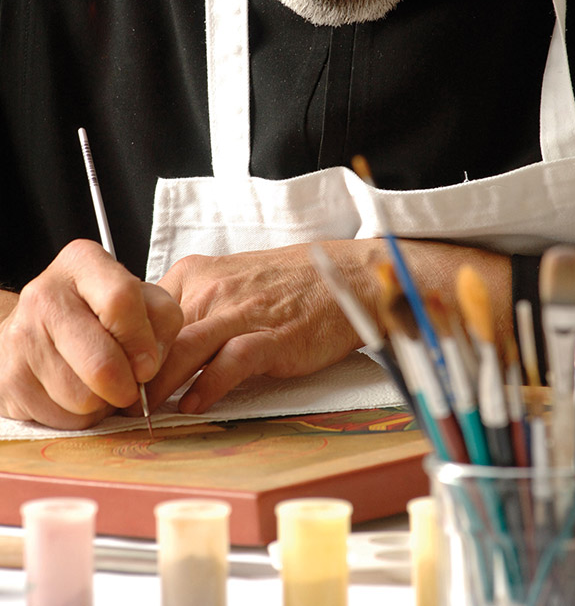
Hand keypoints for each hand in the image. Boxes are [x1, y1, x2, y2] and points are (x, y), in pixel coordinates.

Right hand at [0, 239, 183, 428]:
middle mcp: (44, 293)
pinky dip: (78, 416)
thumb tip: (146, 368)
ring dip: (102, 402)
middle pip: (101, 363)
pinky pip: (61, 419)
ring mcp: (20, 336)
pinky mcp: (7, 378)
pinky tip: (75, 392)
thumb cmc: (102, 314)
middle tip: (129, 384)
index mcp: (83, 263)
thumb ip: (162, 322)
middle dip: (126, 385)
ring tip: (98, 382)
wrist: (38, 330)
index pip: (120, 302)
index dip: (142, 342)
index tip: (149, 364)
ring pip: (82, 398)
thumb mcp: (143, 301)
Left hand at [145, 238, 510, 414]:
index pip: (141, 316)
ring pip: (184, 351)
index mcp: (195, 274)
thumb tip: (154, 351)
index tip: (115, 379)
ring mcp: (242, 312)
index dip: (124, 351)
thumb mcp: (228, 283)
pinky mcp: (271, 336)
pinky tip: (193, 406)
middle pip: (156, 337)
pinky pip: (229, 362)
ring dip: (159, 387)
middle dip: (133, 375)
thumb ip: (192, 309)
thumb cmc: (288, 285)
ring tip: (144, 415)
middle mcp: (212, 288)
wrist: (345, 277)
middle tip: (117, 408)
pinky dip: (207, 387)